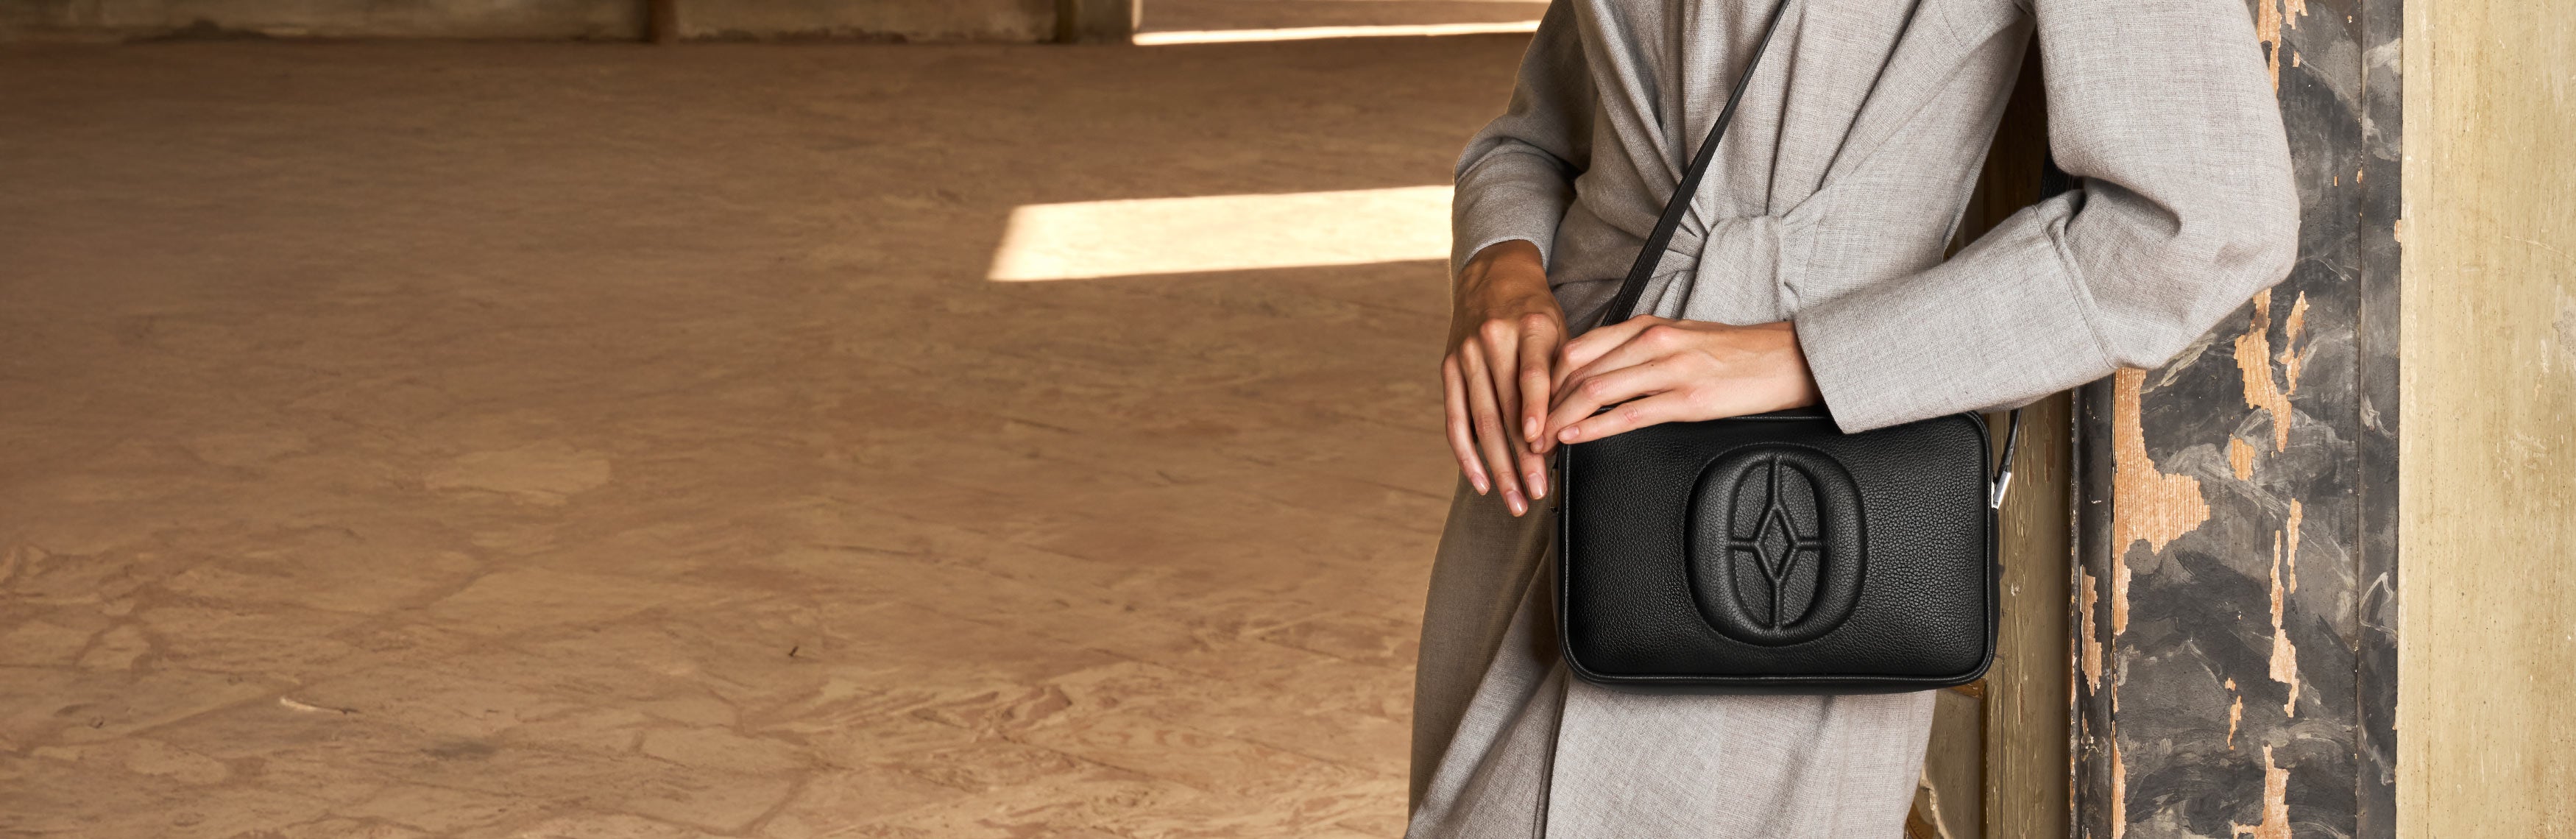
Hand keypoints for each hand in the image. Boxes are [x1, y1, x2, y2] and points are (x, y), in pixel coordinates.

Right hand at [1441, 240, 1563, 515]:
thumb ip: (1563, 373)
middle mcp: (1492, 341)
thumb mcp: (1558, 329)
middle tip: (1536, 493)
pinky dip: (1466, 454)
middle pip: (1505, 409)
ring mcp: (1466, 356)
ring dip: (1496, 466)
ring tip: (1513, 498)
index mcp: (1528, 327)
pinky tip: (1479, 480)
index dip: (1535, 408)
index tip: (1539, 440)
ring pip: (1480, 421)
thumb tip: (1573, 428)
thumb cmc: (1535, 311)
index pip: (1531, 374)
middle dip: (1520, 457)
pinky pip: (1455, 419)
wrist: (1492, 275)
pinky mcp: (1448, 368)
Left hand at [1537, 316, 1819, 450]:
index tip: (1530, 402)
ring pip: (1597, 391)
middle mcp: (1653, 341)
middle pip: (1579, 371)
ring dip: (1561, 419)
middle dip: (1544, 403)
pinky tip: (1575, 438)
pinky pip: (1630, 413)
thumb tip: (1596, 368)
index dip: (1545, 378)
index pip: (1578, 348)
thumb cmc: (1731, 353)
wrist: (1783, 359)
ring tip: (1541, 441)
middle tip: (1524, 429)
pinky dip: (1595, 428)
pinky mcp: (1688, 400)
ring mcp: (1670, 369)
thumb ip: (1637, 348)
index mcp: (1646, 326)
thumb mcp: (1678, 338)